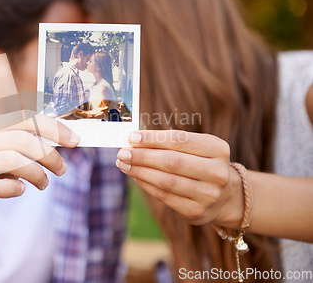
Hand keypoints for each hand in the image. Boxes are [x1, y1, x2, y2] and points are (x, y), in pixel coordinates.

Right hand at [0, 113, 78, 231]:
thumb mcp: (5, 154)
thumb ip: (27, 143)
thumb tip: (64, 138)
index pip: (24, 118)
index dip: (53, 128)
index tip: (75, 140)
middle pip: (21, 140)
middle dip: (49, 156)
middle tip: (62, 169)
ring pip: (11, 161)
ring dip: (36, 174)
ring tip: (43, 184)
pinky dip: (13, 188)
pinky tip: (19, 190)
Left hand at [116, 130, 243, 226]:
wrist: (225, 196)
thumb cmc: (201, 163)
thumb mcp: (195, 148)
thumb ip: (168, 143)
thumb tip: (133, 141)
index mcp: (218, 149)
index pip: (180, 140)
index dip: (153, 138)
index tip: (132, 137)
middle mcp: (217, 172)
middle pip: (172, 161)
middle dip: (142, 156)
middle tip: (122, 152)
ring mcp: (209, 195)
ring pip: (166, 181)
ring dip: (139, 171)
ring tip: (123, 163)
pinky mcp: (196, 212)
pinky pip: (164, 196)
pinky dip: (146, 185)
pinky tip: (135, 176)